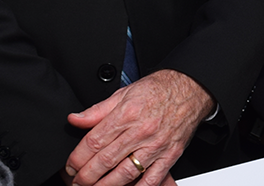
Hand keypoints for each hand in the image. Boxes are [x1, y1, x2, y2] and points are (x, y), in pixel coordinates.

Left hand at [64, 69, 212, 185]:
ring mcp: (156, 145)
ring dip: (104, 185)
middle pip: (105, 161)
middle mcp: (141, 131)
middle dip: (85, 176)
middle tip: (77, 181)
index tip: (70, 166)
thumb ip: (97, 110)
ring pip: (124, 174)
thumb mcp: (124, 93)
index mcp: (126, 114)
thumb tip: (74, 120)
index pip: (93, 143)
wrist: (193, 88)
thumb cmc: (160, 90)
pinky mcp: (170, 155)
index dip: (76, 159)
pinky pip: (152, 179)